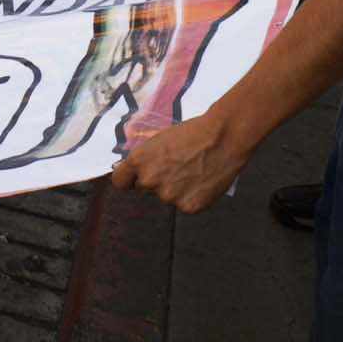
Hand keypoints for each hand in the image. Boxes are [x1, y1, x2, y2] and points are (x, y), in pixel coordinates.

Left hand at [111, 112, 250, 213]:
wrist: (222, 138)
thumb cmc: (190, 134)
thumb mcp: (158, 141)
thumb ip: (143, 159)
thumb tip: (132, 172)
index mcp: (138, 162)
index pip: (120, 182)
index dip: (128, 179)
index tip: (135, 178)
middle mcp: (149, 181)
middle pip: (143, 189)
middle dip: (155, 182)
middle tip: (175, 168)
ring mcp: (169, 197)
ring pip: (165, 198)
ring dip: (174, 190)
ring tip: (191, 173)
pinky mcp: (188, 207)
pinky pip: (184, 205)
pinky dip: (191, 197)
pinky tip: (201, 183)